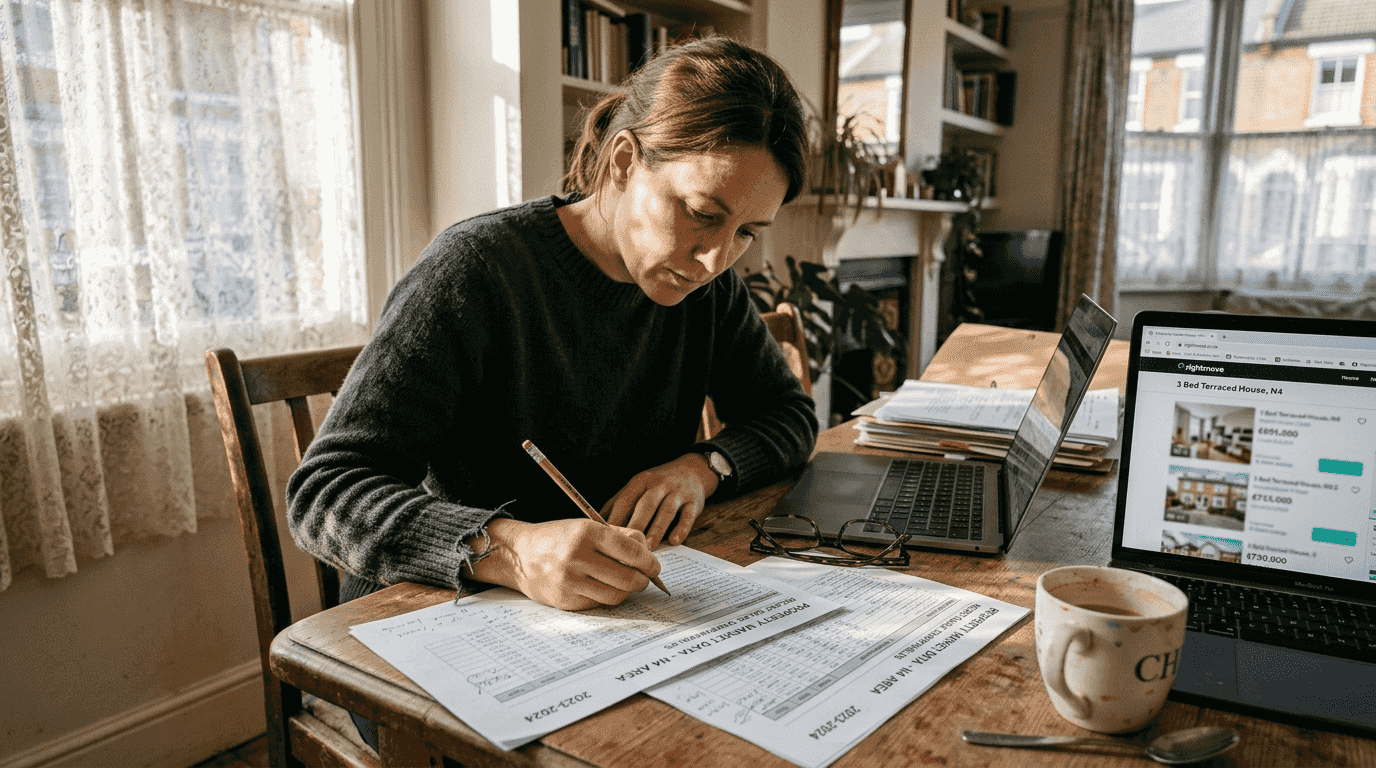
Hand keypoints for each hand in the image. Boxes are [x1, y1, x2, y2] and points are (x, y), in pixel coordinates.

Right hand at [473, 518, 660, 610]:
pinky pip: (599, 603)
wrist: (518, 555)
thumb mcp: (586, 526)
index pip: (631, 551)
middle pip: (628, 578)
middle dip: (643, 581)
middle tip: (644, 578)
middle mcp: (577, 557)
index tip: (655, 567)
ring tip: (624, 582)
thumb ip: (620, 536)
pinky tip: (600, 587)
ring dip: (626, 591)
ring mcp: (570, 581)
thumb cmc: (558, 538)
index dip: (649, 562)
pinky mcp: (565, 600)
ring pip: (616, 595)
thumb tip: (648, 553)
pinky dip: (606, 596)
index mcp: (586, 533)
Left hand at [602, 453, 717, 548]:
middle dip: (636, 524)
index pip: (626, 499)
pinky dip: (682, 528)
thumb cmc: (659, 483)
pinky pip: (688, 515)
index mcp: (641, 481)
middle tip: (627, 545)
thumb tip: (595, 521)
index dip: (616, 517)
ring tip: (649, 548)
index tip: (606, 536)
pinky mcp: (694, 501)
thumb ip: (619, 501)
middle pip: (646, 504)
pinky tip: (675, 541)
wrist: (693, 470)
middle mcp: (659, 484)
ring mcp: (678, 492)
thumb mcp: (638, 485)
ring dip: (657, 529)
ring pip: (666, 510)